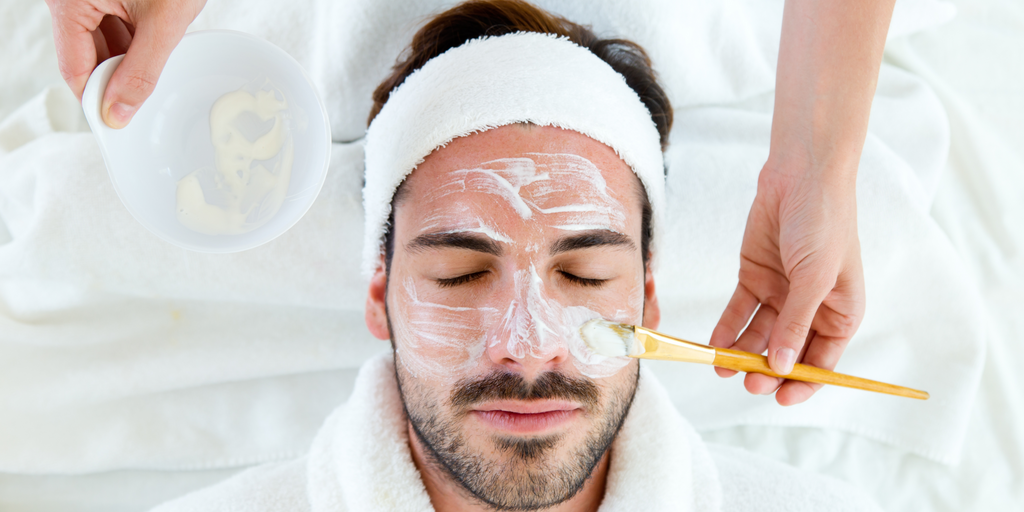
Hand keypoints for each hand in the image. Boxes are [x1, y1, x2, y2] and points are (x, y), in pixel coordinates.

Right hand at [45, 0, 205, 127]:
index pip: (74, 68)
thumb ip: (141, 71)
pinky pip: (117, 24)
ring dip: (130, 60)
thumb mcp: (164, 22)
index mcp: (69, 1)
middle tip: (145, 101)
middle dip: (117, 77)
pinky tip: (158, 45)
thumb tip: (118, 112)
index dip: (97, 99)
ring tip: (158, 63)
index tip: (120, 123)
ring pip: (104, 42)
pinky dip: (137, 40)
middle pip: (88, 56)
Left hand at [709, 164, 864, 405]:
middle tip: (749, 381)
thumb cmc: (823, 222)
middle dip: (768, 370)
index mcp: (841, 311)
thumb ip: (797, 323)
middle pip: (788, 351)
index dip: (804, 382)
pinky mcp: (755, 276)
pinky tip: (715, 346)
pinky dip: (727, 329)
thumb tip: (784, 367)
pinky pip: (740, 311)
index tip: (781, 398)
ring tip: (723, 367)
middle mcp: (811, 307)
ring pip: (760, 334)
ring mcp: (782, 293)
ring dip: (743, 353)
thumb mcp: (814, 276)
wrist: (801, 174)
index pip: (824, 360)